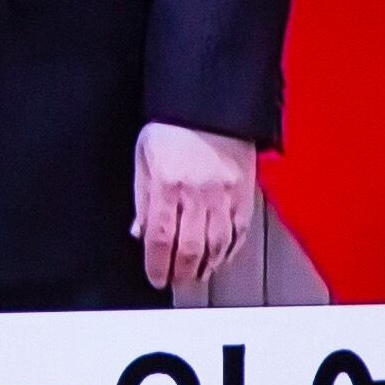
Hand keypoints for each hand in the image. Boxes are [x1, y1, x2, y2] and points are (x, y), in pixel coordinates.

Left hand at [132, 121, 257, 292]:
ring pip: (217, 246)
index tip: (155, 277)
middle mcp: (198, 192)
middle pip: (190, 248)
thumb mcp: (144, 157)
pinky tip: (219, 258)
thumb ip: (142, 198)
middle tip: (174, 281)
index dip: (157, 265)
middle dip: (180, 273)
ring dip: (205, 267)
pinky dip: (229, 251)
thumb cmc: (173, 126)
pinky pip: (239, 232)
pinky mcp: (244, 193)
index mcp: (168, 183)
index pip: (160, 238)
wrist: (210, 103)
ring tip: (195, 275)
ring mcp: (225, 194)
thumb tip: (140, 232)